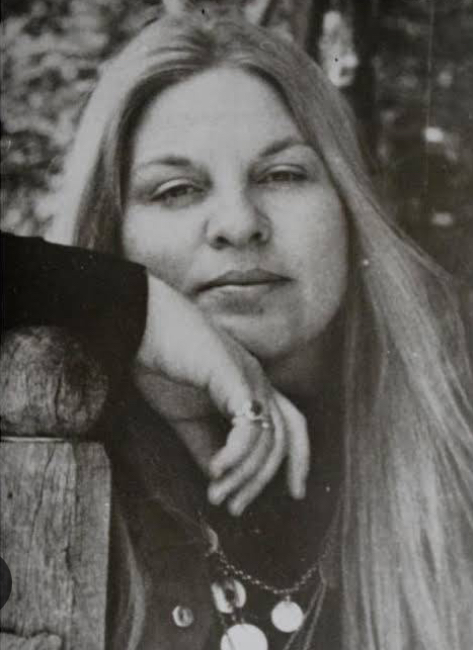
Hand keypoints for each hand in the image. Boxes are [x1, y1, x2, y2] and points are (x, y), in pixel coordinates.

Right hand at [136, 274, 310, 513]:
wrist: (139, 326)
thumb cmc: (162, 365)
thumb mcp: (186, 417)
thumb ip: (205, 444)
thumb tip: (218, 480)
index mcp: (251, 387)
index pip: (292, 426)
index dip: (299, 460)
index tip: (294, 493)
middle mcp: (258, 380)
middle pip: (283, 439)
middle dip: (261, 480)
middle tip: (236, 507)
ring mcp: (249, 376)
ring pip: (267, 438)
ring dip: (244, 475)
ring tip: (217, 496)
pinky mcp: (233, 374)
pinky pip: (248, 425)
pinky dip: (236, 455)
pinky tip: (216, 471)